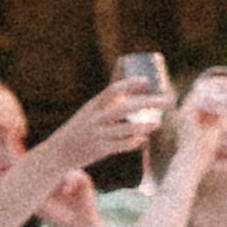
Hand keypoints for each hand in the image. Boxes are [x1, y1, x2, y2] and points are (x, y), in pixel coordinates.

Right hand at [45, 78, 163, 174]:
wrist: (58, 153)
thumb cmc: (81, 127)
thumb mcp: (90, 111)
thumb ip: (108, 99)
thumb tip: (125, 74)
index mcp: (93, 106)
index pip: (111, 91)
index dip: (129, 84)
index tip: (147, 80)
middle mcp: (94, 118)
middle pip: (123, 108)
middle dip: (148, 103)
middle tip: (168, 100)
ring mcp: (96, 134)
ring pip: (123, 129)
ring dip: (142, 126)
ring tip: (158, 122)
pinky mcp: (99, 150)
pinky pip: (119, 146)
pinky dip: (132, 142)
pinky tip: (143, 139)